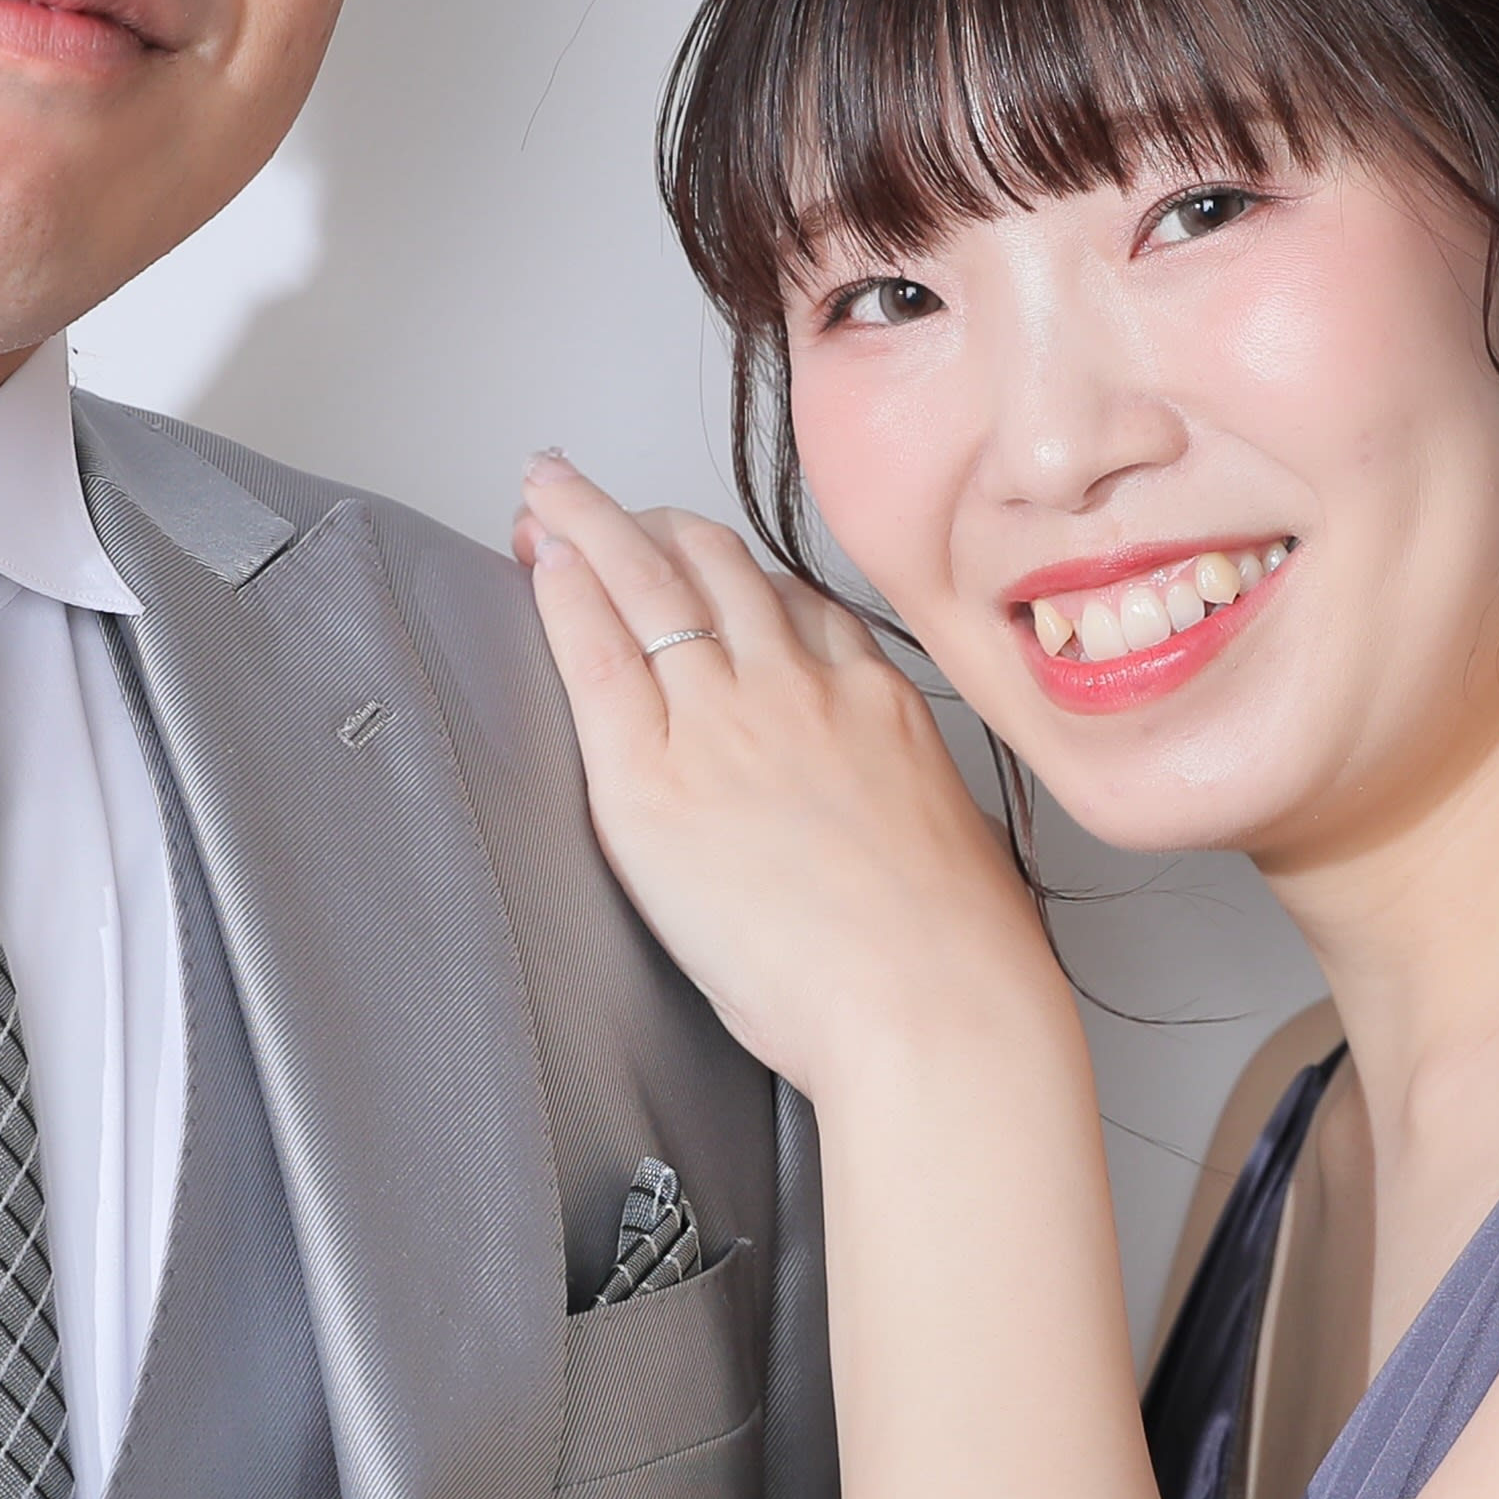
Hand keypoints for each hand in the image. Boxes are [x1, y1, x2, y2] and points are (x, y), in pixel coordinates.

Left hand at [515, 457, 1074, 1104]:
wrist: (935, 1007)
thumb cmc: (957, 961)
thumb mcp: (949, 840)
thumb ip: (896, 796)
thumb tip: (876, 816)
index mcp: (875, 703)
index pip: (789, 600)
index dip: (722, 564)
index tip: (689, 549)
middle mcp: (799, 689)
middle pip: (711, 565)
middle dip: (641, 519)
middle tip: (586, 491)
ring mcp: (725, 722)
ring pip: (650, 582)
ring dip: (589, 523)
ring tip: (546, 493)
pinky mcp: (653, 778)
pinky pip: (597, 654)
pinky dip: (565, 593)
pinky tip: (541, 562)